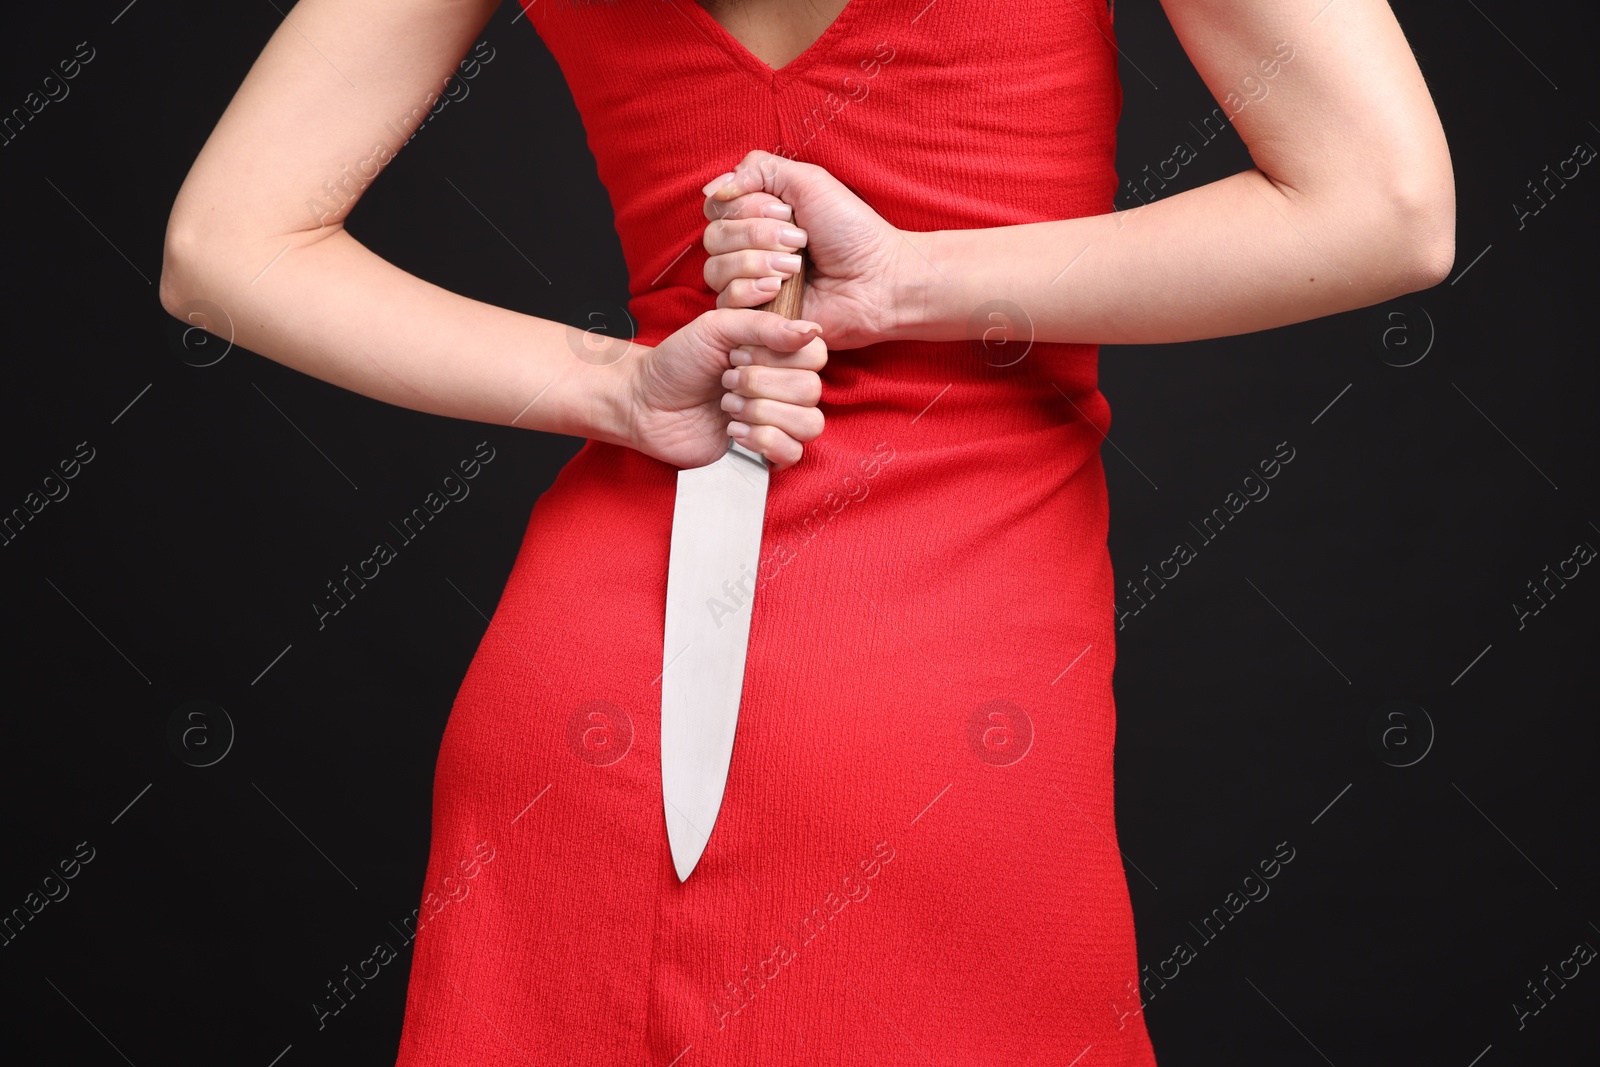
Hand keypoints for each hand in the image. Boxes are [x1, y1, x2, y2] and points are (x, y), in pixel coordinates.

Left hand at [625, 307, 827, 471]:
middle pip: (811, 390)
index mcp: (780, 354)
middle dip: (761, 385)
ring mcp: (778, 422)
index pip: (815, 355)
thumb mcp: (717, 327)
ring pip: (809, 423)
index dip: (778, 357)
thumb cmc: (678, 361)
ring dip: (763, 413)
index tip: (738, 354)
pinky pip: (793, 453)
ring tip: (728, 408)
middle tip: (726, 381)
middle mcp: (785, 388)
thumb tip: (812, 330)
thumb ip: (764, 325)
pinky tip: (733, 432)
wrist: (646, 402)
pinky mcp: (766, 453)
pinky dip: (763, 441)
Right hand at [701, 149, 909, 349]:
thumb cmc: (850, 230)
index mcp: (758, 214)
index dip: (746, 206)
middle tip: (799, 240)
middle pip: (714, 236)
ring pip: (715, 268)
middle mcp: (748, 247)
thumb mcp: (808, 181)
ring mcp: (749, 282)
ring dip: (757, 262)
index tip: (786, 210)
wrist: (876, 279)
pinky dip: (751, 290)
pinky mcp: (754, 315)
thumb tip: (712, 189)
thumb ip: (758, 169)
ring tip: (796, 267)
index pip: (718, 205)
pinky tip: (780, 290)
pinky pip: (725, 300)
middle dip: (757, 234)